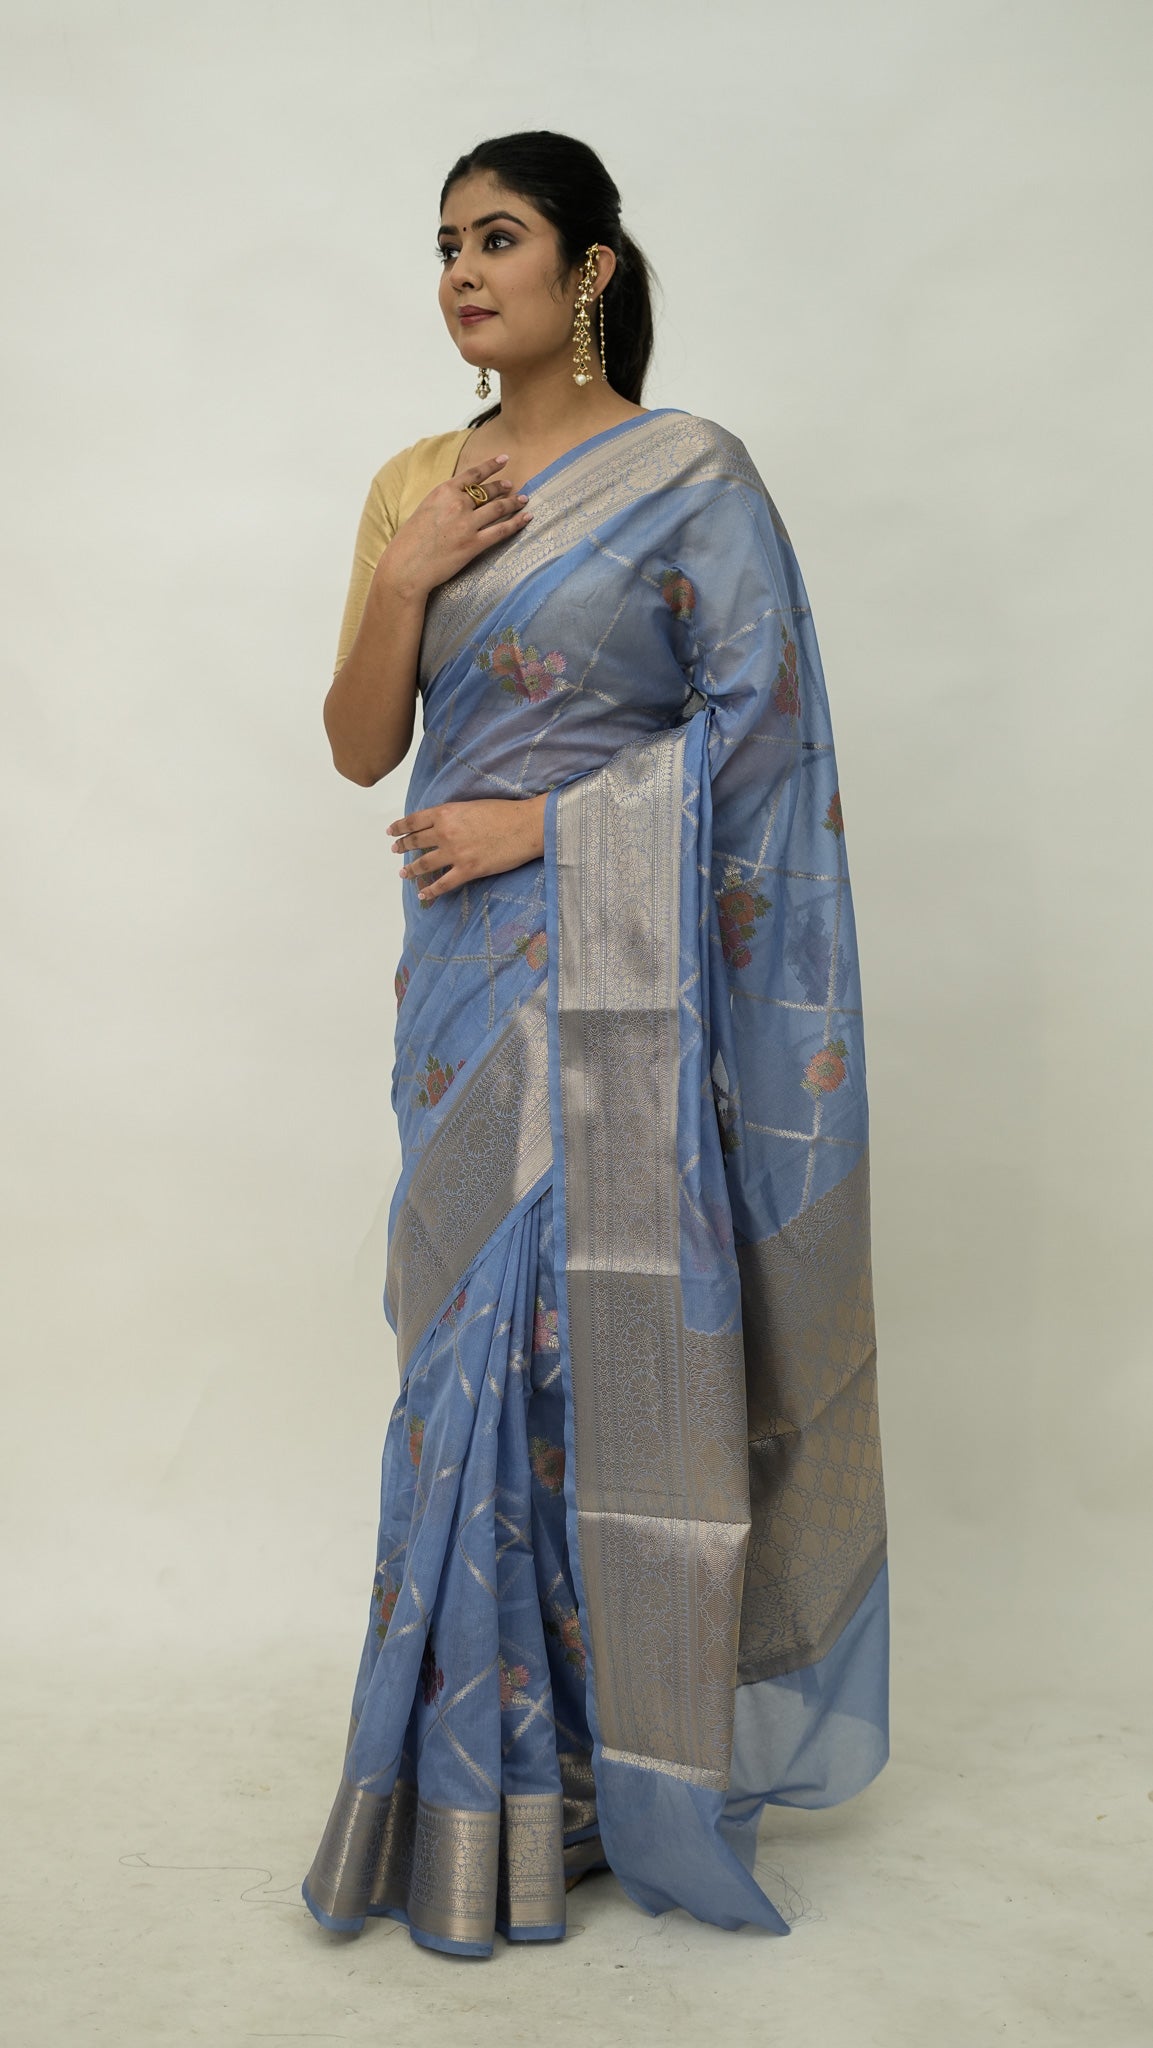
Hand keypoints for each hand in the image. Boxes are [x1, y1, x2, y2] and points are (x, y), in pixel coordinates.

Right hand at [376, 455, 531, 602]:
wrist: (405, 567)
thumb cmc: (410, 543)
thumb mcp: (424, 511)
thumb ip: (443, 502)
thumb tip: (458, 499)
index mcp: (442, 492)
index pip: (472, 474)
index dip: (491, 465)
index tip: (504, 459)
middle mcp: (456, 503)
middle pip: (487, 491)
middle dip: (502, 487)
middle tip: (512, 486)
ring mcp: (466, 524)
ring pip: (498, 508)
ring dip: (513, 502)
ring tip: (523, 499)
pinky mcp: (473, 544)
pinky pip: (501, 530)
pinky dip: (517, 523)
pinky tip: (526, 518)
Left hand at [388, 796, 547, 902]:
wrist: (525, 826)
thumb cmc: (503, 812)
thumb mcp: (471, 805)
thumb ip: (452, 815)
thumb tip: (441, 824)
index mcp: (445, 813)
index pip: (413, 820)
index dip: (399, 827)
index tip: (390, 831)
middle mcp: (445, 832)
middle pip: (415, 841)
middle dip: (402, 846)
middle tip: (394, 850)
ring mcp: (455, 853)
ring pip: (424, 864)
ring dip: (411, 869)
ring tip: (403, 873)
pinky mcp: (468, 870)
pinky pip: (443, 883)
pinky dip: (431, 890)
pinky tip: (422, 894)